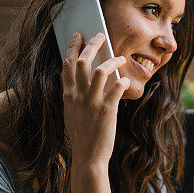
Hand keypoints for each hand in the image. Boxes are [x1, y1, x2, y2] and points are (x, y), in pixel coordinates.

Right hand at [61, 32, 129, 167]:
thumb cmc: (82, 135)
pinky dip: (123, 80)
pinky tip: (126, 81)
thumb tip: (85, 80)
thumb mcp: (72, 113)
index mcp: (67, 95)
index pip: (67, 65)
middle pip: (82, 61)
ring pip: (101, 70)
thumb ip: (76, 95)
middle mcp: (78, 96)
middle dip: (92, 44)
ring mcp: (92, 102)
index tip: (78, 36)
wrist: (88, 157)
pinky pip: (117, 87)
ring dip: (113, 60)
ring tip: (120, 58)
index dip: (72, 47)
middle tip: (100, 35)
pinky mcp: (107, 110)